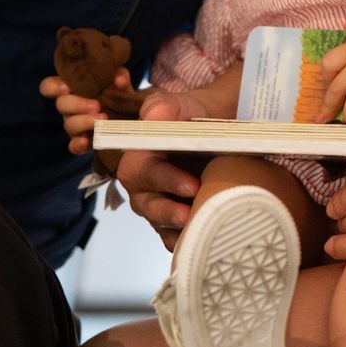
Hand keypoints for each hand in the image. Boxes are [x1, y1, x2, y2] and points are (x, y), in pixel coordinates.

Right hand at [39, 69, 131, 156]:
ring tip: (103, 119)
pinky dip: (77, 145)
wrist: (130, 116)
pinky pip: (74, 146)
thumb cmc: (118, 93)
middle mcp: (70, 107)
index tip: (66, 88)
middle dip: (77, 105)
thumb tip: (119, 80)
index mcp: (72, 89)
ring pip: (69, 125)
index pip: (49, 87)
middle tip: (96, 105)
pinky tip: (86, 142)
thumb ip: (119, 75)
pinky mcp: (83, 142)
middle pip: (61, 105)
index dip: (53, 87)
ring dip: (84, 122)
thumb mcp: (119, 80)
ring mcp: (75, 126)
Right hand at [113, 89, 215, 250]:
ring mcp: (158, 211)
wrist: (205, 130)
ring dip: (183, 232)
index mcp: (137, 162)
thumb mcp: (173, 104)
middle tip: (196, 214)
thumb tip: (155, 117)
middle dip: (173, 214)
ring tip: (207, 229)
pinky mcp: (174, 226)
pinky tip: (208, 240)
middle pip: (152, 208)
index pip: (147, 174)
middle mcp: (143, 191)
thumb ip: (161, 107)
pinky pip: (177, 241)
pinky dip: (190, 242)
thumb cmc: (185, 117)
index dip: (168, 181)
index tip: (193, 185)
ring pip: (164, 230)